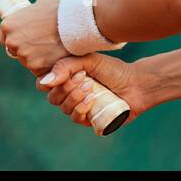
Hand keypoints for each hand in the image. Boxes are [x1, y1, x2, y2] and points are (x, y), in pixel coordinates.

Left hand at [0, 0, 66, 74]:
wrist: (75, 23)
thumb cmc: (59, 11)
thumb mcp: (39, 5)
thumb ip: (29, 15)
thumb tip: (31, 16)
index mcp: (8, 25)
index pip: (5, 38)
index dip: (18, 39)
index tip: (27, 39)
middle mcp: (12, 41)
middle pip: (16, 51)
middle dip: (27, 49)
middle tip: (43, 43)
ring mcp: (23, 55)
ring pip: (28, 61)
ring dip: (38, 58)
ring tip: (52, 48)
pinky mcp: (36, 67)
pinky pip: (39, 70)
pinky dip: (47, 66)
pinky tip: (56, 56)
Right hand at [36, 53, 153, 130]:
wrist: (136, 84)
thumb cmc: (113, 70)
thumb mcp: (89, 60)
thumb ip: (66, 66)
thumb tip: (45, 81)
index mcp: (67, 78)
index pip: (44, 84)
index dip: (47, 82)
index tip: (63, 74)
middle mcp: (71, 94)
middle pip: (52, 97)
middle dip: (65, 88)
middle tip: (82, 77)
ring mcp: (79, 107)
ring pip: (63, 108)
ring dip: (74, 97)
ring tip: (90, 87)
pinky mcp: (89, 119)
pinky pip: (76, 118)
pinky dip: (80, 108)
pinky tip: (91, 100)